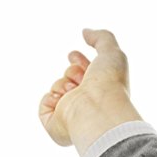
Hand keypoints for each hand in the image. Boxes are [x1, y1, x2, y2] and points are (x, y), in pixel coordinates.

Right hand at [39, 28, 140, 149]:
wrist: (97, 109)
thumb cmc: (109, 84)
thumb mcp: (111, 51)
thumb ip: (101, 37)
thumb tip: (85, 32)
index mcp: (101, 89)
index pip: (85, 72)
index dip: (78, 61)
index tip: (73, 55)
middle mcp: (86, 102)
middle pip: (69, 76)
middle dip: (72, 71)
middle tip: (80, 76)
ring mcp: (70, 113)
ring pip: (57, 86)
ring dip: (63, 83)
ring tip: (74, 90)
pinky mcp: (54, 124)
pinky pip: (44, 104)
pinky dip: (51, 98)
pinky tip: (62, 100)